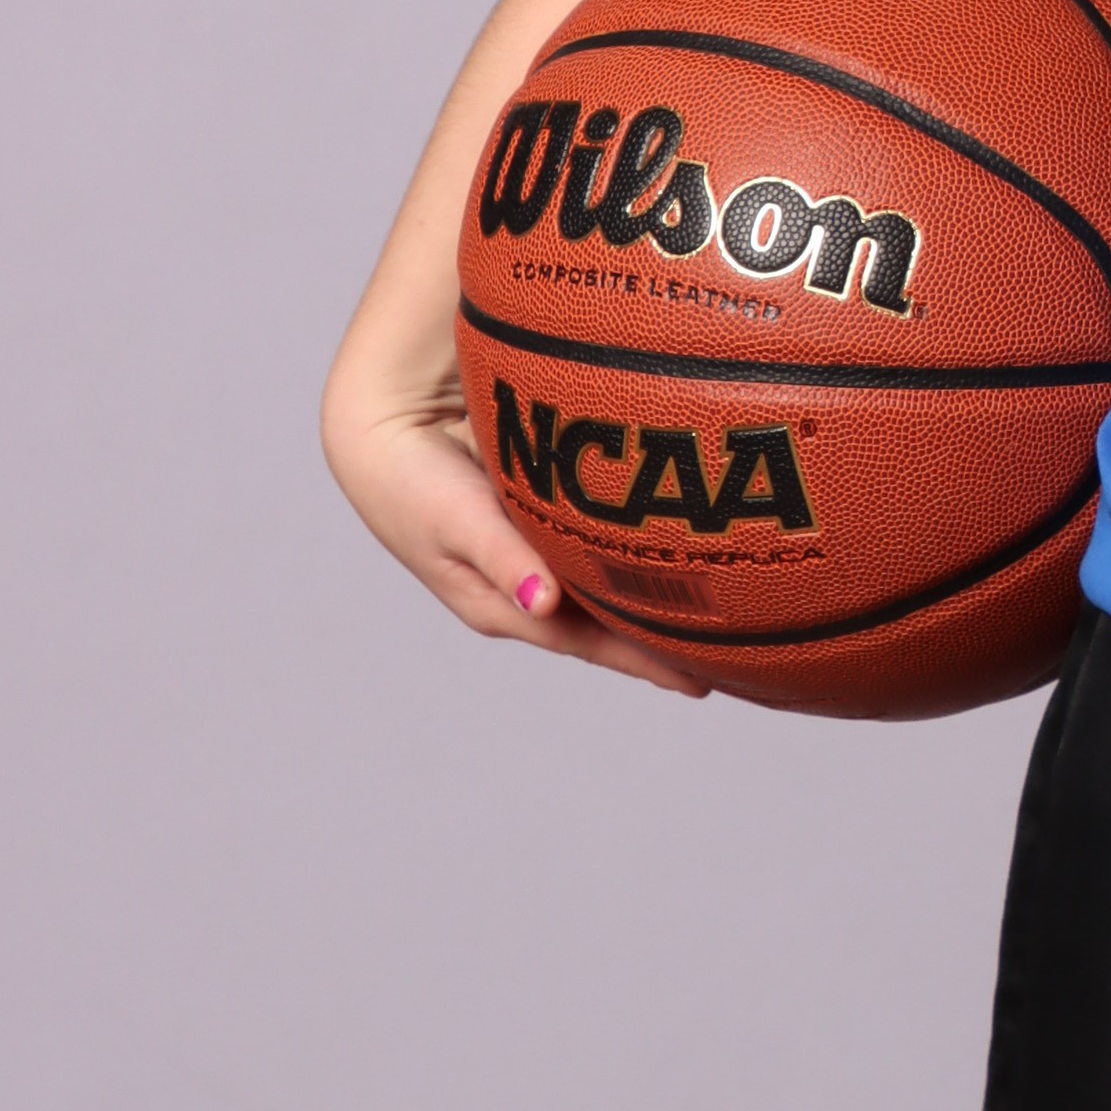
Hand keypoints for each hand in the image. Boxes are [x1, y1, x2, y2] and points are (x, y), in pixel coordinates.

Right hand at [322, 364, 706, 694]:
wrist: (380, 428)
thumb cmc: (412, 481)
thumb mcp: (457, 520)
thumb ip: (502, 557)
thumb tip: (543, 604)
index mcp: (504, 604)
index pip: (589, 642)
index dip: (642, 661)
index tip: (699, 681)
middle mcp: (525, 590)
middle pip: (605, 626)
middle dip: (660, 645)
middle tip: (731, 661)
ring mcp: (532, 560)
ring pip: (604, 593)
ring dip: (651, 608)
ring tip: (717, 623)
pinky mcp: (537, 524)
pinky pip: (596, 552)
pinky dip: (633, 563)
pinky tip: (674, 561)